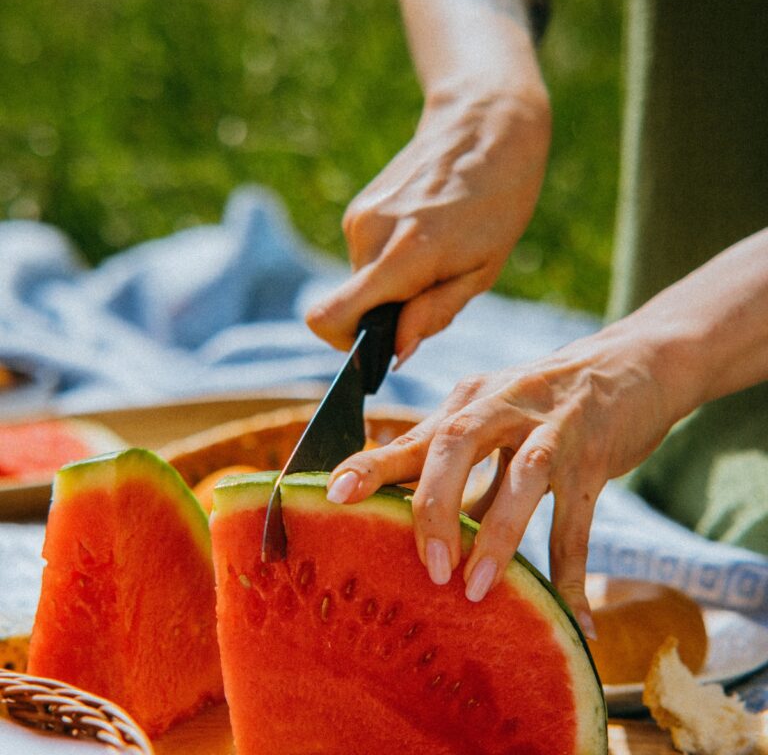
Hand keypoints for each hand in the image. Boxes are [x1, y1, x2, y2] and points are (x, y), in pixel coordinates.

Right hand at [306, 86, 550, 360]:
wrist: (487, 125)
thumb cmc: (498, 203)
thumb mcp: (481, 271)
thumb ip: (433, 314)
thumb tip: (395, 351)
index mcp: (402, 256)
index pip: (329, 316)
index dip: (346, 345)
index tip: (380, 345)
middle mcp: (368, 234)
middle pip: (352, 306)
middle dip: (386, 313)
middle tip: (434, 287)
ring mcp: (360, 217)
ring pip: (361, 280)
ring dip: (392, 284)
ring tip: (437, 254)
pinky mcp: (360, 207)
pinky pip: (366, 256)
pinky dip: (390, 262)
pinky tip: (426, 236)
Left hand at [324, 322, 692, 635]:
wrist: (630, 365)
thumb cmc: (543, 404)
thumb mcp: (494, 420)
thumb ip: (461, 469)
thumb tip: (422, 527)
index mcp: (470, 400)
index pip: (416, 436)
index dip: (372, 464)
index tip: (334, 494)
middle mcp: (504, 403)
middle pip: (458, 441)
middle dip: (434, 502)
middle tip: (427, 565)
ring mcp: (552, 426)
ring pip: (522, 476)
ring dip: (497, 534)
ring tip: (477, 589)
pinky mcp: (595, 453)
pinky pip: (580, 518)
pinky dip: (574, 571)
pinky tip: (578, 620)